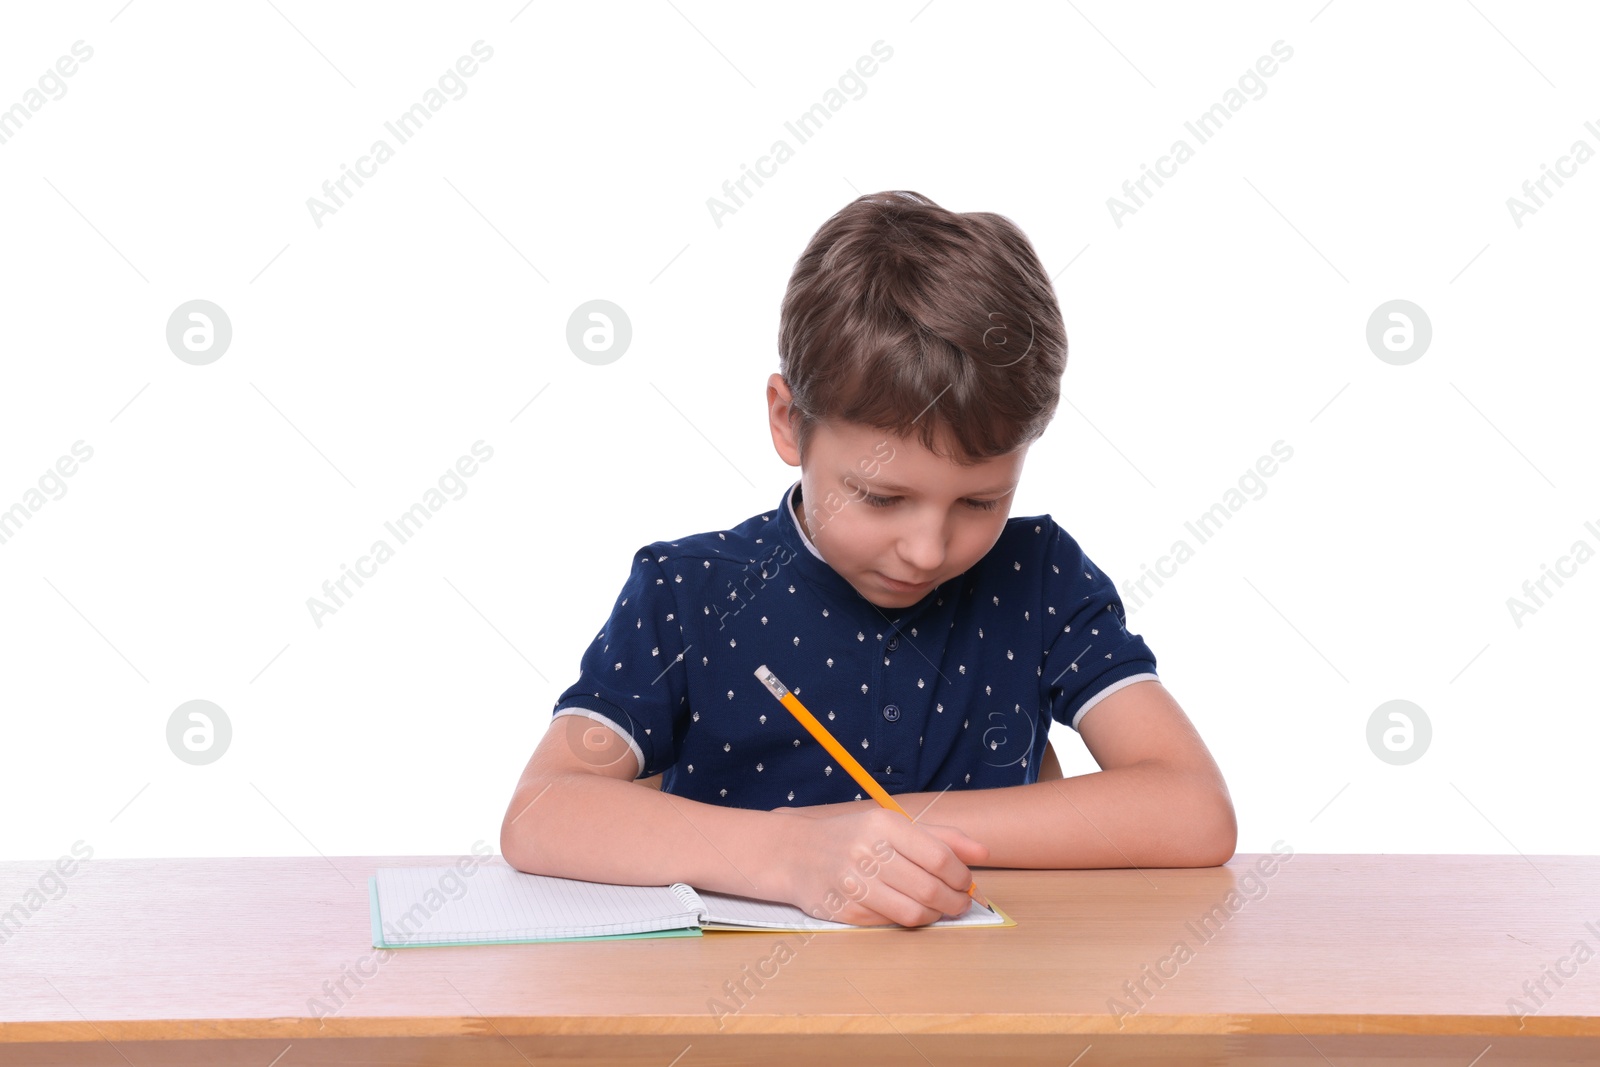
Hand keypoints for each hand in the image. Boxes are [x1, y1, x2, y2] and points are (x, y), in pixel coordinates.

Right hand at [768, 807, 988, 926]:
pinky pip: (890, 923)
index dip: (961, 876)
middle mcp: (866, 853)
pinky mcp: (845, 911)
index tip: (967, 882)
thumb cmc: (853, 837)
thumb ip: (940, 837)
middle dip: (955, 901)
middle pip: (929, 888)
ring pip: (913, 912)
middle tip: (961, 903)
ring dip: (936, 915)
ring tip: (939, 909)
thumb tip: (984, 852)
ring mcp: (853, 884)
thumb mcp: (892, 825)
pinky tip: (908, 909)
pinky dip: (907, 920)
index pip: (938, 857)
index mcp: (883, 825)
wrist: (796, 854)